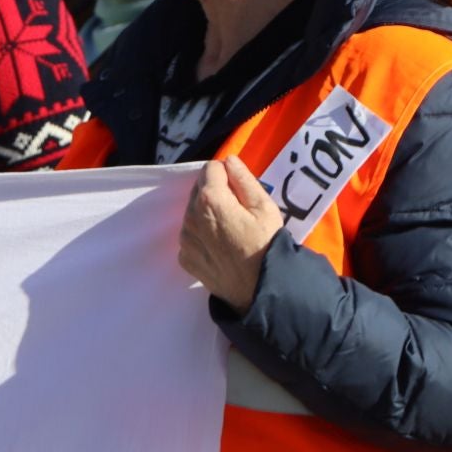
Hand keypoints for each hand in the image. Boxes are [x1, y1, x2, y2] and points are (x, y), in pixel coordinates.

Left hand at [179, 155, 284, 313]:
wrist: (260, 290)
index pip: (210, 169)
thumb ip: (243, 179)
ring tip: (230, 230)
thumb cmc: (267, 245)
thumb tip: (228, 160)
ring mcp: (185, 238)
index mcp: (210, 200)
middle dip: (215, 193)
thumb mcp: (264, 207)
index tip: (240, 188)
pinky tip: (220, 246)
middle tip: (237, 210)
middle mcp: (190, 216)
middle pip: (198, 190)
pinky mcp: (185, 257)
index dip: (227, 174)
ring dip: (207, 214)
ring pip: (192, 212)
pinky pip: (191, 236)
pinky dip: (202, 235)